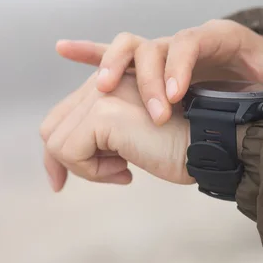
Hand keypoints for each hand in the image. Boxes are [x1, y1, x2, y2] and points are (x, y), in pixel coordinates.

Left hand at [39, 73, 192, 191]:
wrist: (210, 144)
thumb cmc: (178, 146)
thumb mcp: (130, 140)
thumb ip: (100, 139)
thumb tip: (56, 168)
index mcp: (111, 82)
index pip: (62, 117)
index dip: (58, 155)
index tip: (60, 183)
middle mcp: (105, 79)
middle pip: (53, 128)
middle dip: (69, 162)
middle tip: (112, 174)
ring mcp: (105, 91)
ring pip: (56, 140)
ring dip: (87, 168)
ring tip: (124, 169)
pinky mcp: (106, 109)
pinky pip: (69, 150)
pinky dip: (92, 171)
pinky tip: (127, 169)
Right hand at [56, 19, 262, 124]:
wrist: (245, 58)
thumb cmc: (260, 65)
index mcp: (213, 38)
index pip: (189, 45)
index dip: (178, 69)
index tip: (173, 99)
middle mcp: (180, 41)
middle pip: (152, 46)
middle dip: (146, 79)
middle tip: (152, 114)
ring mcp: (161, 51)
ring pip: (125, 48)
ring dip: (107, 67)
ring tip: (98, 94)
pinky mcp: (148, 65)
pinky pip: (112, 55)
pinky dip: (89, 52)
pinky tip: (62, 50)